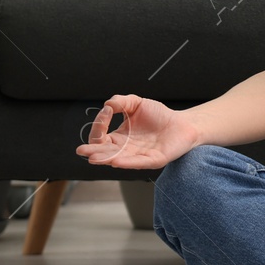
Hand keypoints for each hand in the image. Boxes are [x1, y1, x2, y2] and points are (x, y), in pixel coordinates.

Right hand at [76, 94, 197, 169]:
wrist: (182, 123)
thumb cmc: (159, 115)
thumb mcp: (136, 103)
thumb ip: (121, 101)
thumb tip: (107, 104)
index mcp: (119, 138)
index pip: (101, 136)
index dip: (99, 125)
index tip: (106, 111)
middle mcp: (125, 149)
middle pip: (105, 152)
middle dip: (93, 151)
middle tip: (82, 150)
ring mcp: (138, 156)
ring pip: (118, 159)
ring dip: (106, 159)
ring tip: (94, 158)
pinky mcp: (153, 160)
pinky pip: (138, 163)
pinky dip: (127, 163)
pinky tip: (116, 161)